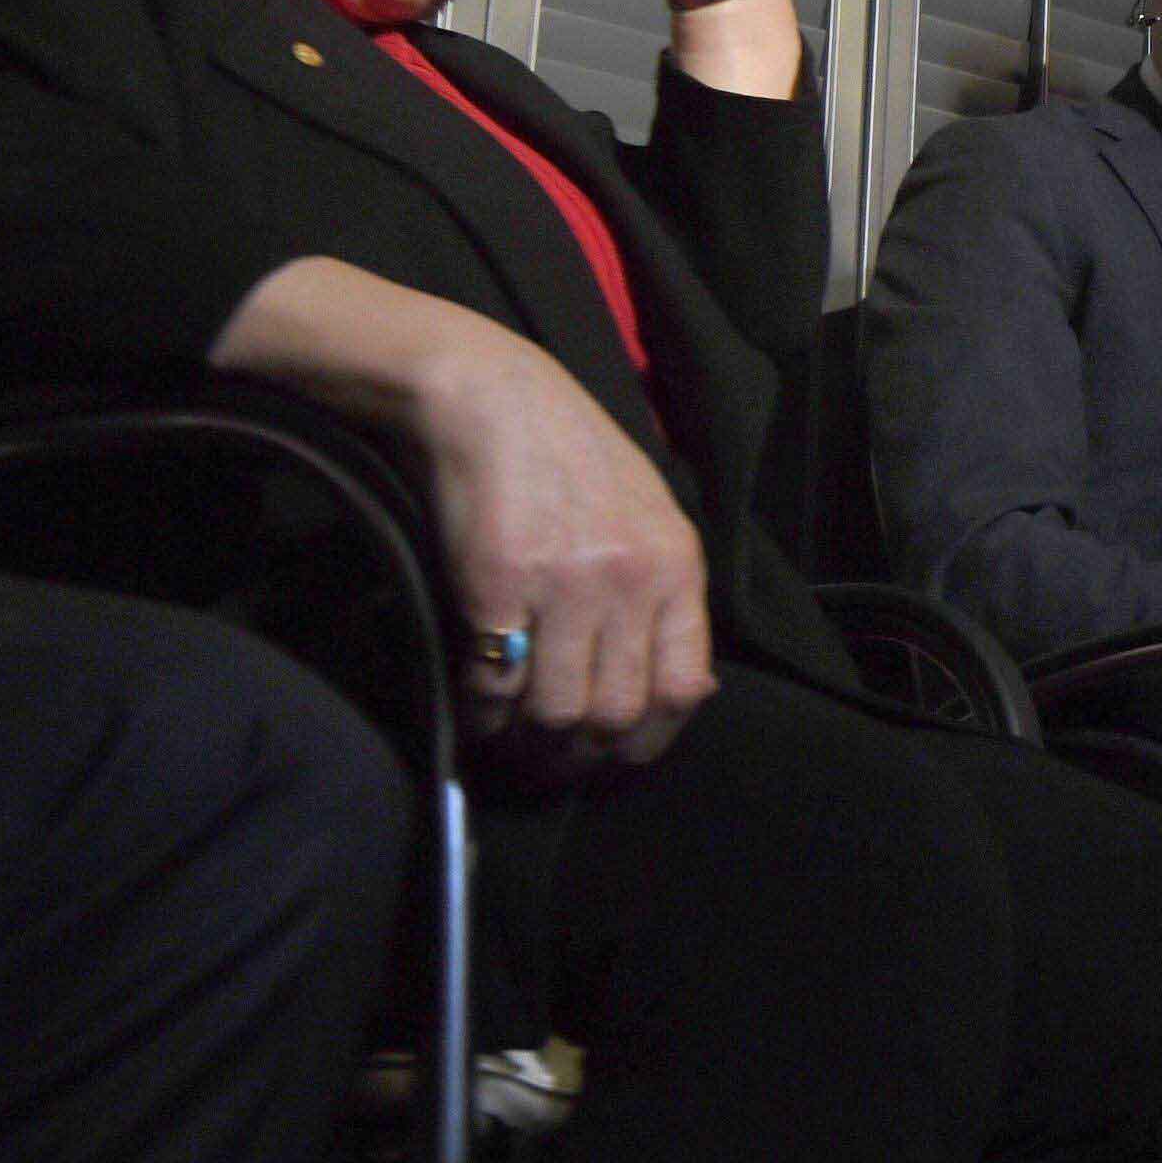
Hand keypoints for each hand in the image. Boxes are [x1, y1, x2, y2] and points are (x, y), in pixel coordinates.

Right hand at [416, 319, 716, 764]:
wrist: (496, 398)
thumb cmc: (574, 457)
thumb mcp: (651, 516)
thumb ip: (668, 598)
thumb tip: (686, 690)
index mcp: (676, 566)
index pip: (684, 689)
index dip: (648, 740)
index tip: (617, 755)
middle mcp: (629, 581)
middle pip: (615, 714)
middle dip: (582, 755)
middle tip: (553, 763)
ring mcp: (563, 584)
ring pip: (556, 712)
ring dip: (530, 744)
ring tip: (513, 744)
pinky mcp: (496, 584)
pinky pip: (492, 684)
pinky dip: (480, 715)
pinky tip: (475, 711)